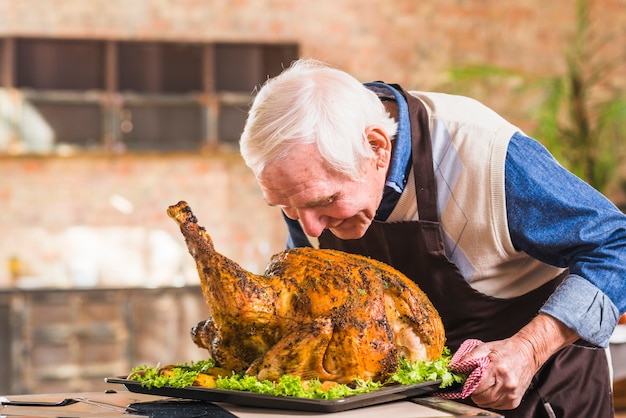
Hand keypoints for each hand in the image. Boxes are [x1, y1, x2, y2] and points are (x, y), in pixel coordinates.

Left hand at [457, 313, 578, 409]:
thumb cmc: (507, 350)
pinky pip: (496, 406)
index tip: (468, 379)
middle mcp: (506, 384)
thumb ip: (469, 357)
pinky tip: (494, 388)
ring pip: (487, 404)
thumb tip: (455, 366)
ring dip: (482, 396)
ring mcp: (511, 395)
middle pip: (480, 398)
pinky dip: (491, 400)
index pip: (475, 387)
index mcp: (497, 370)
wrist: (528, 354)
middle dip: (474, 391)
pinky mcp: (514, 401)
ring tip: (487, 384)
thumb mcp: (486, 347)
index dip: (469, 384)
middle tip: (477, 382)